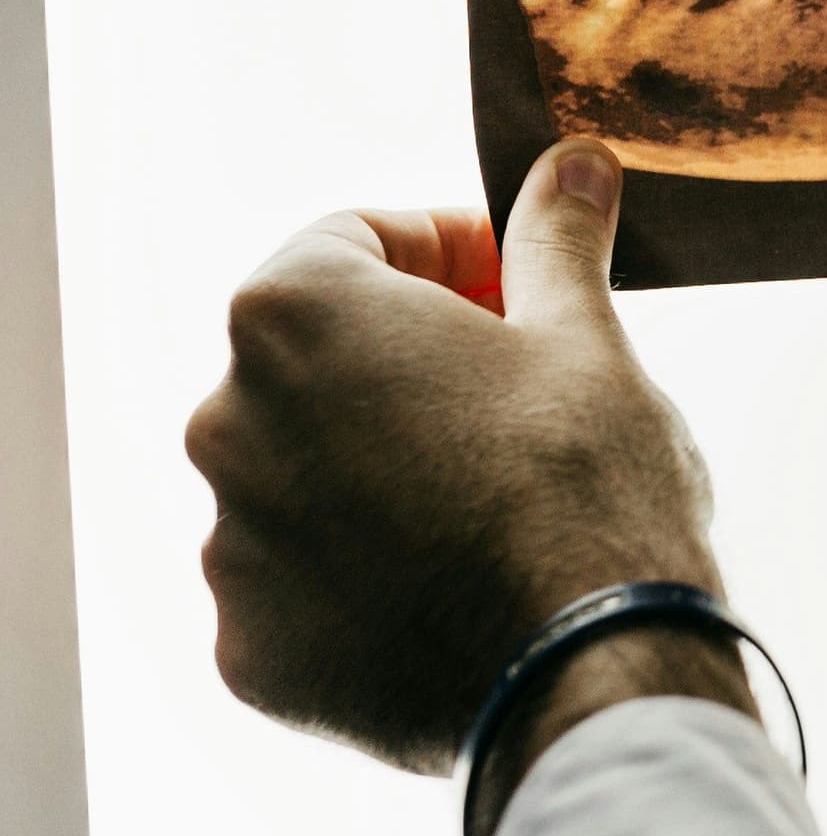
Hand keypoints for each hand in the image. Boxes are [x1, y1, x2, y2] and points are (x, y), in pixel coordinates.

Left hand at [186, 142, 747, 782]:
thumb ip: (553, 241)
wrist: (590, 673)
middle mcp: (227, 424)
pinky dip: (364, 569)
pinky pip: (302, 581)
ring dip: (382, 464)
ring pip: (307, 473)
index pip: (353, 239)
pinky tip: (458, 580)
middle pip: (320, 360)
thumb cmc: (587, 485)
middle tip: (521, 389)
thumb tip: (572, 163)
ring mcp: (229, 546)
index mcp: (296, 318)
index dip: (448, 250)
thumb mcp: (587, 337)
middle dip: (411, 360)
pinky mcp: (251, 649)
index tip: (516, 285)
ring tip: (496, 499)